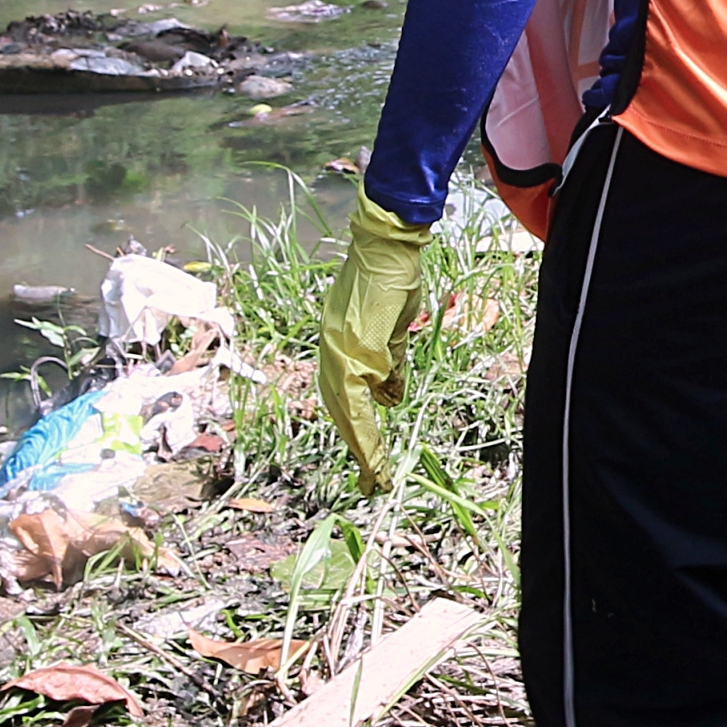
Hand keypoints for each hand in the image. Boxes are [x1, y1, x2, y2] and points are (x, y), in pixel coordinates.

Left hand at [313, 197, 429, 489]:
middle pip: (339, 410)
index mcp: (338, 345)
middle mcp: (331, 350)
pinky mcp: (355, 347)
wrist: (391, 246)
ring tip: (376, 475)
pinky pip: (356, 398)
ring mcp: (339, 349)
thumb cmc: (394, 278)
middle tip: (370, 480)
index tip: (367, 459)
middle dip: (357, 448)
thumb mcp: (393, 327)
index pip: (343, 395)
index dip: (355, 429)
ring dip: (361, 447)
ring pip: (344, 411)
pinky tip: (374, 451)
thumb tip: (389, 398)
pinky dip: (364, 428)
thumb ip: (388, 363)